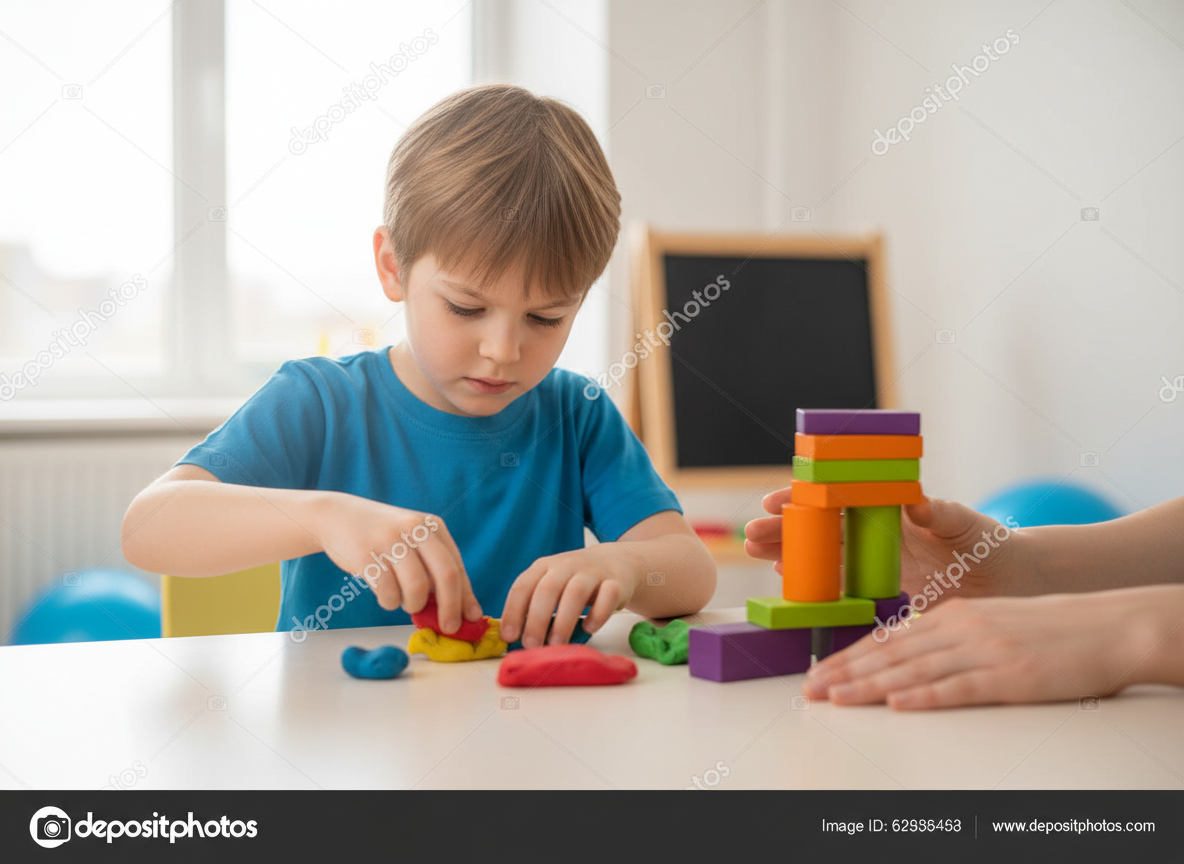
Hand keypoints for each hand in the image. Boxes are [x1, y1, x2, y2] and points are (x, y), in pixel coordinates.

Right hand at [314, 493, 480, 632]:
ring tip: (403, 600)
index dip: (466, 596)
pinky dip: (389, 602)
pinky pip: (388, 593)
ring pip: (417, 588)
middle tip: (449, 627)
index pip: (457, 566)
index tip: (471, 618)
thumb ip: (433, 568)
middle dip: (451, 608)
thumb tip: (459, 609)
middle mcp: (415, 528)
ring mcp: (390, 540)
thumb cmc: (382, 537)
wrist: (337, 516)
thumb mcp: (412, 540)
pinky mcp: (366, 554)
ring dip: (413, 605)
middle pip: (446, 575)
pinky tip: (384, 593)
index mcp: (432, 526)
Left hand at [499, 544, 641, 647]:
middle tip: (532, 645)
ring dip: (563, 622)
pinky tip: (589, 629)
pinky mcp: (615, 583)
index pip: (522, 586)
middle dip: (536, 621)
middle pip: (547, 590)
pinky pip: (607, 596)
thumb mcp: (551, 584)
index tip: (509, 637)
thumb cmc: (575, 580)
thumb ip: (535, 605)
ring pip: (575, 593)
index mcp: (544, 567)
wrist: (615, 561)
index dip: (513, 612)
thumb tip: (516, 638)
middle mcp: (565, 566)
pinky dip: (598, 614)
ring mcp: (592, 572)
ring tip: (557, 645)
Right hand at [745, 490, 1033, 601]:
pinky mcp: (877, 590)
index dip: (804, 496)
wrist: (1002, 580)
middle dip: (782, 527)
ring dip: (786, 552)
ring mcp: (871, 561)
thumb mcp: (964, 522)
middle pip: (817, 526)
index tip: (777, 499)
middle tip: (752, 532)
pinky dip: (808, 580)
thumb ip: (939, 512)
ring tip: (754, 551)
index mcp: (885, 507)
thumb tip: (916, 501)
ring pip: (818, 554)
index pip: (836, 496)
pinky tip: (783, 577)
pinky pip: (834, 585)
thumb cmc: (984, 541)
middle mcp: (872, 532)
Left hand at [802, 591, 1148, 709]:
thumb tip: (904, 658)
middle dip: (845, 673)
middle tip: (810, 690)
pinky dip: (925, 697)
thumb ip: (945, 637)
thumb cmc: (1046, 629)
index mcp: (952, 614)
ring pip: (913, 670)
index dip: (848, 657)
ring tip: (836, 698)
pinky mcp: (1009, 675)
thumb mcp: (985, 622)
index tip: (817, 672)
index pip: (888, 639)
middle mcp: (960, 628)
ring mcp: (983, 651)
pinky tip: (897, 704)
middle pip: (890, 654)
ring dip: (869, 686)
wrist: (1106, 626)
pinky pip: (958, 688)